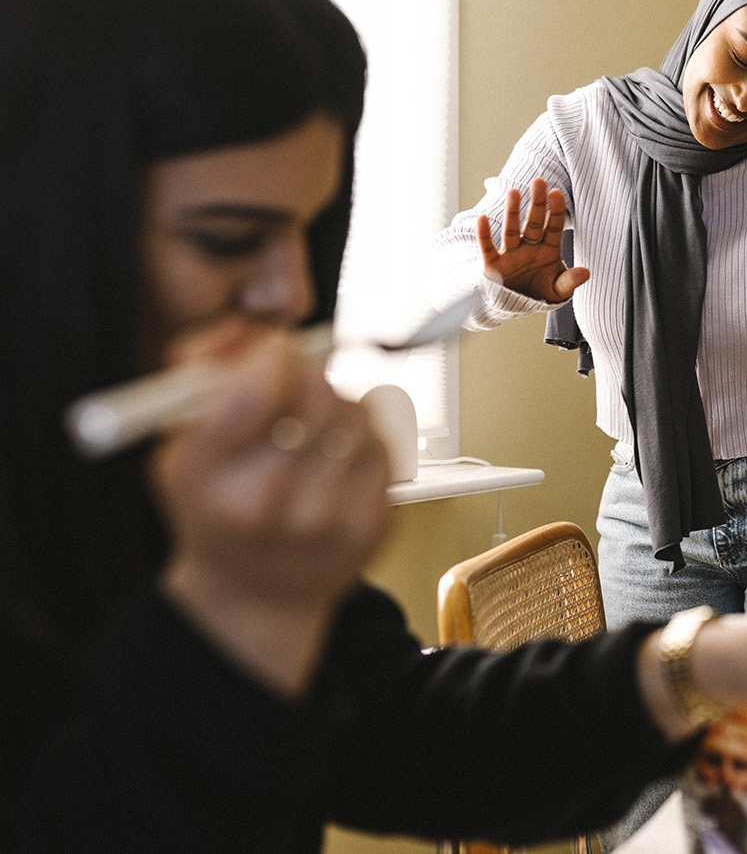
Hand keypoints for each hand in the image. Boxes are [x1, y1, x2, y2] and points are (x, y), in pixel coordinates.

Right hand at [151, 321, 391, 697]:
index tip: (272, 355)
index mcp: (206, 478)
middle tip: (293, 388)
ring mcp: (326, 519)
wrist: (256, 594)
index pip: (254, 392)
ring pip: (356, 415)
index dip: (272, 358)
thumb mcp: (181, 444)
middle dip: (306, 377)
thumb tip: (249, 332)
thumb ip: (201, 372)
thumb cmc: (218, 509)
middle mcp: (266, 503)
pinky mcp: (373, 524)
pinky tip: (335, 460)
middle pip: (315, 395)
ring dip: (338, 407)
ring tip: (310, 431)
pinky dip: (364, 440)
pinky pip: (385, 446)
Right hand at [475, 177, 590, 302]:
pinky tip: (483, 218)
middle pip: (534, 222)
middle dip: (537, 203)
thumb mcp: (558, 291)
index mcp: (548, 250)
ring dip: (513, 212)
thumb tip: (586, 273)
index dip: (556, 210)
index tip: (557, 193)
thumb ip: (569, 281)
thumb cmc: (539, 294)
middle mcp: (529, 247)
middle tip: (539, 181)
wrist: (516, 308)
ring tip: (514, 193)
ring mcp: (511, 254)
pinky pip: (488, 248)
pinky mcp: (494, 265)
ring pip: (512, 230)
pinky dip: (484, 235)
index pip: (554, 227)